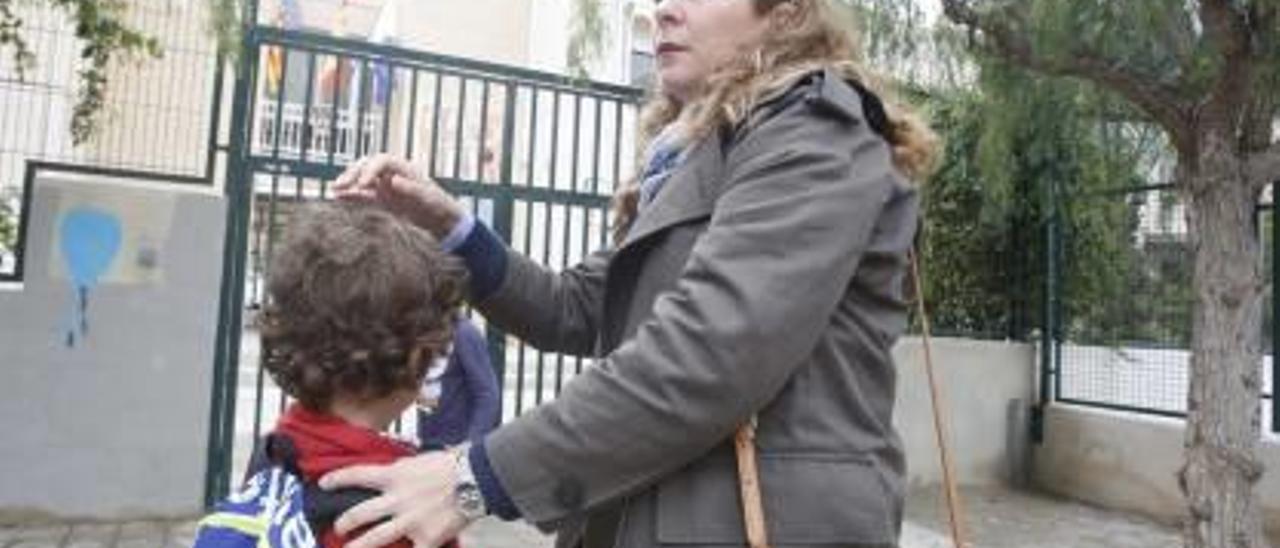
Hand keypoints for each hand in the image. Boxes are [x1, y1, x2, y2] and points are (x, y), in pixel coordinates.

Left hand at [320, 452, 473, 547]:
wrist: (477, 478)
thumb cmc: (453, 464)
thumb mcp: (421, 460)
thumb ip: (403, 470)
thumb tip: (392, 474)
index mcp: (395, 475)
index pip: (357, 475)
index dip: (337, 479)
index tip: (323, 484)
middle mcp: (396, 500)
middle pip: (359, 514)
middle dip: (343, 523)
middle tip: (338, 527)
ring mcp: (409, 521)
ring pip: (375, 538)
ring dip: (358, 546)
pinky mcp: (426, 538)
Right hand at [332, 154, 464, 238]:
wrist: (444, 221)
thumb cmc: (440, 206)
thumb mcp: (429, 198)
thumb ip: (412, 189)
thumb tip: (393, 180)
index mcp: (405, 169)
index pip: (382, 161)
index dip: (370, 169)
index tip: (363, 184)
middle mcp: (393, 174)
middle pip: (368, 166)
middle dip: (353, 173)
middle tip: (341, 185)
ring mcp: (386, 186)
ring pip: (362, 179)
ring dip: (348, 183)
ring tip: (334, 191)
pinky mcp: (382, 199)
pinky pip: (363, 194)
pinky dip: (351, 195)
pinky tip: (339, 198)